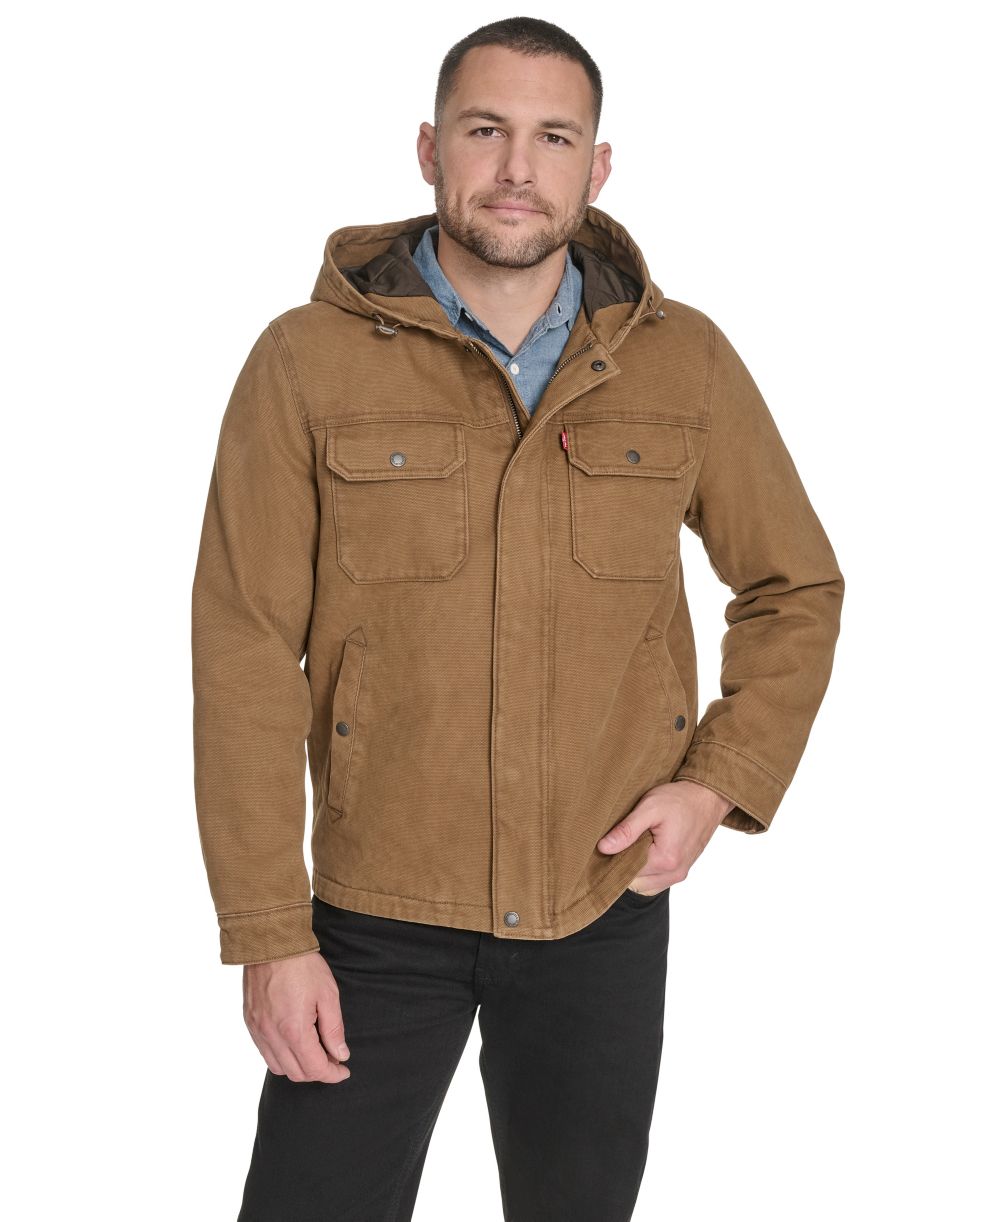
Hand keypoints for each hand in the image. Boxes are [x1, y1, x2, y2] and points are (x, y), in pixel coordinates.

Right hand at [243, 951, 351, 1083]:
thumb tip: (340, 1054)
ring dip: (298, 1067)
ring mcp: (258, 1030)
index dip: (332, 1074)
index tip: (343, 1070)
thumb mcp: (328, 995)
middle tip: (333, 1058)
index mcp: (293, 1030)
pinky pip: (265, 1052)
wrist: (271, 943)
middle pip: (296, 1074)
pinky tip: (294, 1042)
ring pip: (278, 1068)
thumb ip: (334, 1030)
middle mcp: (272, 1036)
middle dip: (317, 1072)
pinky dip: (281, 1056)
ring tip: (314, 1051)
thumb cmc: (302, 965)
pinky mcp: (250, 1023)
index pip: (315, 1068)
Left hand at [597, 780, 734, 894]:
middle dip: (623, 865)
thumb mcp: (650, 807)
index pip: (625, 872)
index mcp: (665, 860)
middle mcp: (674, 873)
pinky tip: (644, 851)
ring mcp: (679, 874)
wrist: (707, 797)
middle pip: (634, 882)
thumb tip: (603, 848)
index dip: (612, 858)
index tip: (608, 843)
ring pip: (644, 884)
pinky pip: (656, 881)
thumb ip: (626, 830)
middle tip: (620, 841)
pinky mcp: (681, 871)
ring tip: (633, 844)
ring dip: (635, 869)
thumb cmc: (680, 799)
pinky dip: (646, 871)